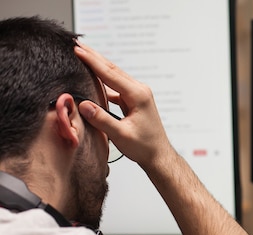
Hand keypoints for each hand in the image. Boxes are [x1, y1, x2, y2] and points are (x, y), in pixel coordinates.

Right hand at [73, 41, 173, 167]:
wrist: (158, 155)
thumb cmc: (144, 147)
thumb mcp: (121, 135)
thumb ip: (102, 120)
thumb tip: (83, 105)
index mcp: (138, 95)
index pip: (111, 73)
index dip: (92, 61)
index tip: (77, 49)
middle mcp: (139, 91)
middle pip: (112, 69)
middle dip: (94, 56)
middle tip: (76, 44)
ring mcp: (137, 94)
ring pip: (114, 76)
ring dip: (98, 65)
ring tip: (81, 54)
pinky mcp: (134, 100)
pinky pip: (115, 86)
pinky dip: (103, 79)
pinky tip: (92, 76)